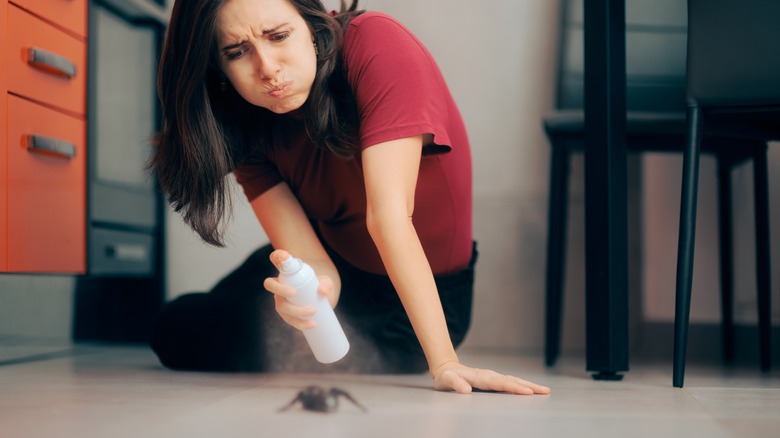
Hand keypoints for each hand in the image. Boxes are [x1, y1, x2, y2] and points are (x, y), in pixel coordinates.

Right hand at [263, 249, 334, 330]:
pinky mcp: (287, 315)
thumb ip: (327, 283)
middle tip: (294, 292)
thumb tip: (322, 291)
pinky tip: (312, 324)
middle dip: (280, 288)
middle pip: (270, 284)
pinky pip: (289, 320)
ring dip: (295, 310)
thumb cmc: (321, 285)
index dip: (278, 256)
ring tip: (313, 311)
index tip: (285, 256)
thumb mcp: (326, 281)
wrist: (323, 301)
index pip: (277, 259)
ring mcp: (281, 301)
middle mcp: (279, 285)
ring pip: (281, 305)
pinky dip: (301, 323)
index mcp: (286, 271)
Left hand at [431, 361, 549, 394]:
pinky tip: (530, 390)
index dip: (514, 388)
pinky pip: (510, 383)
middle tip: (544, 391)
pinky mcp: (493, 380)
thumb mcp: (447, 380)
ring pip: (513, 380)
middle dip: (529, 386)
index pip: (500, 383)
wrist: (446, 369)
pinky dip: (522, 385)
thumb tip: (466, 390)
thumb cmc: (446, 377)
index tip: (527, 392)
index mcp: (480, 377)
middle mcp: (489, 376)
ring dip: (528, 385)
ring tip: (544, 391)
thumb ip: (456, 384)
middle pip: (512, 380)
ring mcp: (492, 377)